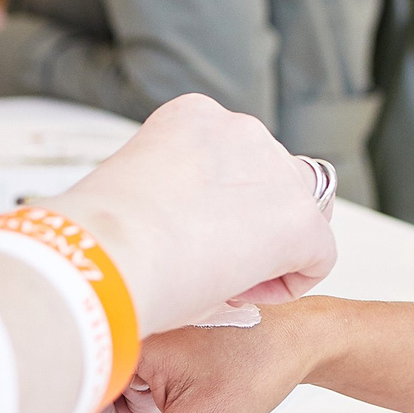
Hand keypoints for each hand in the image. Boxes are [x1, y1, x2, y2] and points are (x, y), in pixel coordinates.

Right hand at [46, 93, 337, 334]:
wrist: (103, 258)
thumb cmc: (97, 239)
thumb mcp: (127, 194)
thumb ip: (161, 195)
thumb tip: (170, 230)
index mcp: (193, 117)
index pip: (229, 159)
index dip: (215, 207)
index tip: (182, 241)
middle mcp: (240, 130)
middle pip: (271, 179)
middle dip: (250, 221)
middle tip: (208, 263)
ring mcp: (276, 171)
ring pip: (297, 214)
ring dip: (270, 248)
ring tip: (221, 281)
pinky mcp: (300, 220)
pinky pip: (317, 256)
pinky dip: (287, 282)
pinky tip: (240, 295)